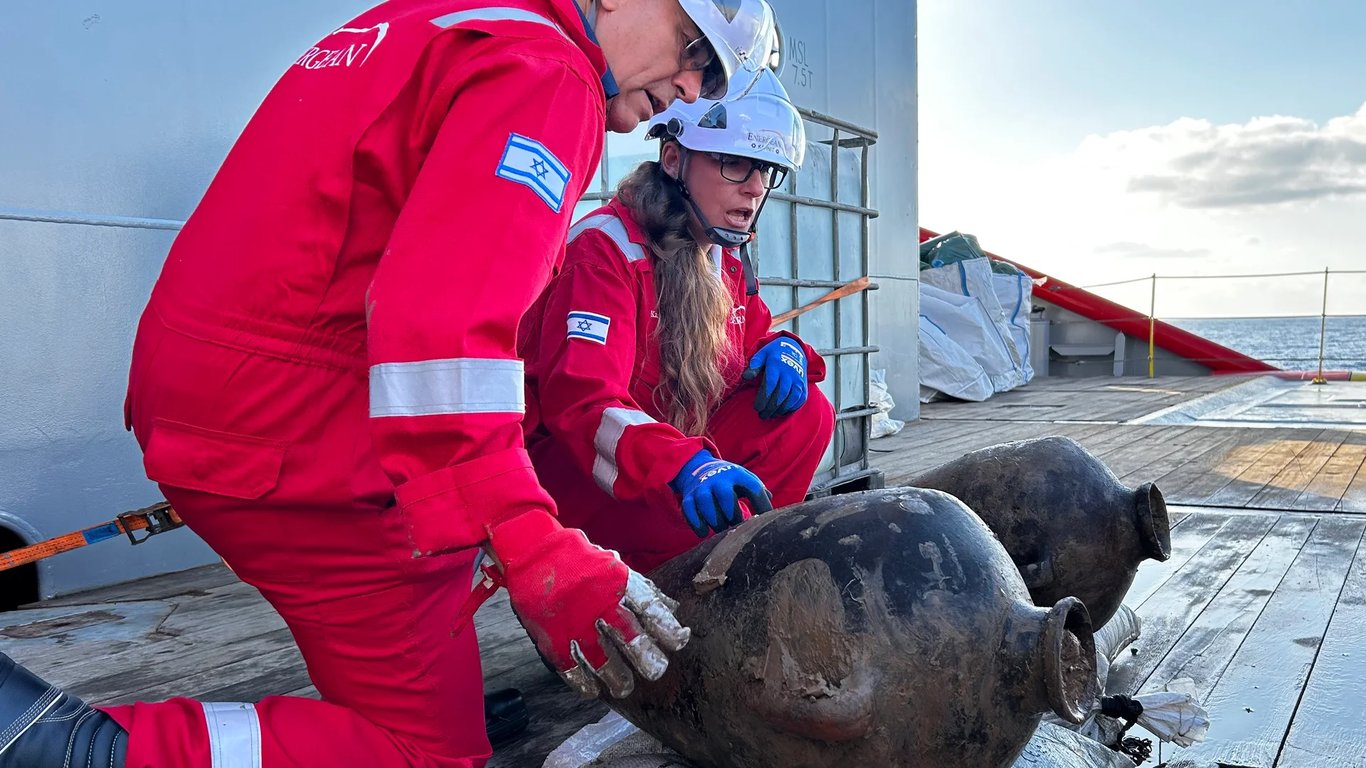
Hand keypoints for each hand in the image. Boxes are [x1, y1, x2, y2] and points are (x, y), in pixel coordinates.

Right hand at [490, 510, 689, 698]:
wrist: (533, 552)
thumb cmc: (581, 561)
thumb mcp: (614, 567)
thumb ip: (643, 589)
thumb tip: (673, 608)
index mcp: (617, 582)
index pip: (649, 608)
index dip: (666, 627)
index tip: (678, 641)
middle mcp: (599, 603)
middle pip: (629, 636)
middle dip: (646, 657)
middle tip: (656, 671)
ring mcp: (574, 622)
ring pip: (601, 658)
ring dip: (616, 676)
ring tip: (625, 688)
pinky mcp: (552, 636)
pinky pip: (570, 666)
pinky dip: (582, 682)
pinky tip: (592, 690)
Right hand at [670, 449, 772, 536]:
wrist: (699, 468)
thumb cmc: (730, 482)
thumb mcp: (745, 480)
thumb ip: (760, 493)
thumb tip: (770, 513)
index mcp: (738, 474)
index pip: (754, 488)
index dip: (762, 505)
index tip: (765, 519)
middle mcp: (718, 479)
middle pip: (725, 495)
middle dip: (732, 514)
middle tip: (736, 525)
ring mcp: (702, 487)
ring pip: (706, 503)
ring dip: (715, 520)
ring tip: (721, 529)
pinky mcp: (689, 497)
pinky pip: (689, 510)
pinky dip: (696, 523)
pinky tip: (703, 532)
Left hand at [742, 337, 807, 418]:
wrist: (794, 349)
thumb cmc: (773, 354)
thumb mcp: (762, 354)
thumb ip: (754, 365)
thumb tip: (745, 377)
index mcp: (776, 365)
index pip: (770, 384)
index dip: (763, 398)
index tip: (757, 408)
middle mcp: (789, 373)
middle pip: (780, 394)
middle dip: (771, 407)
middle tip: (762, 415)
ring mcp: (798, 380)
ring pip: (791, 398)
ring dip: (780, 410)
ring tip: (770, 416)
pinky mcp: (804, 386)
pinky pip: (800, 400)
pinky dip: (791, 408)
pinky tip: (781, 413)